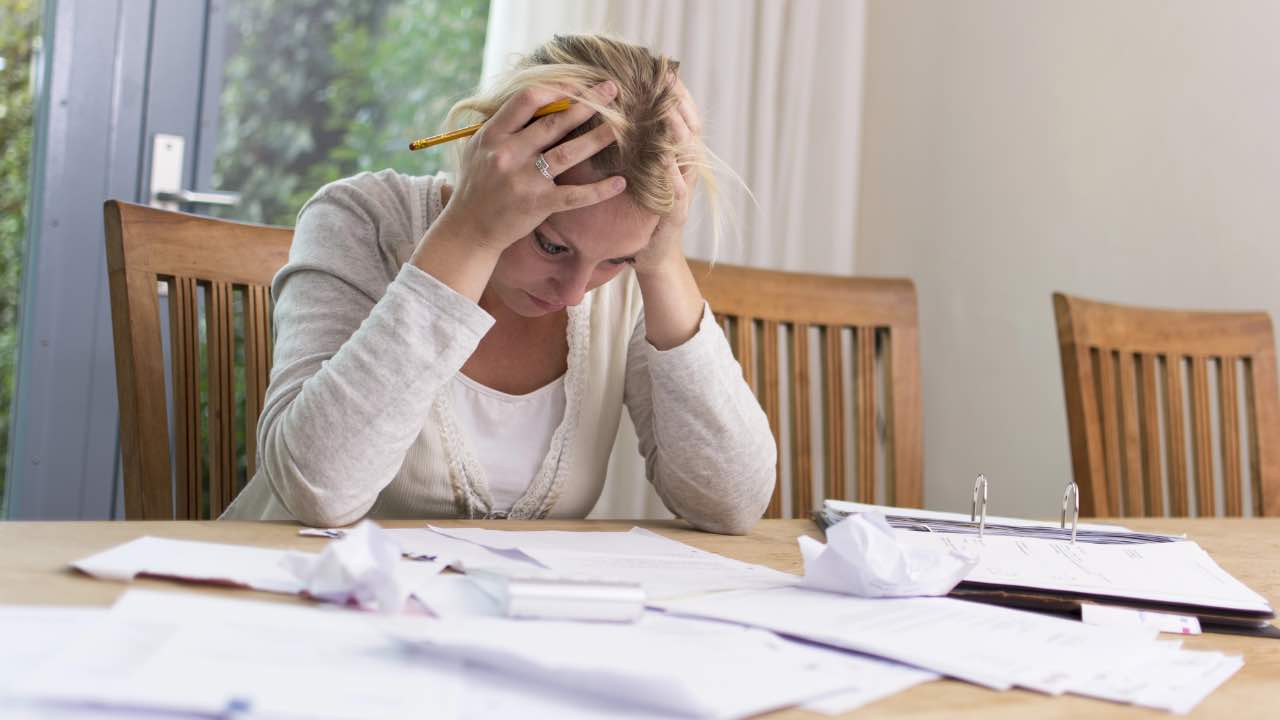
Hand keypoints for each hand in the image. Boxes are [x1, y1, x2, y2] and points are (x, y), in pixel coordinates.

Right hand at [436, 81, 626, 255]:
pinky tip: (621, 182)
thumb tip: (535, 98)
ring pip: (568, 152)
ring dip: (598, 138)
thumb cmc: (477, 183)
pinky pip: (574, 195)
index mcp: (493, 134)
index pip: (527, 99)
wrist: (468, 228)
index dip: (557, 88)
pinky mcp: (538, 205)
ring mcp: (524, 180)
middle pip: (554, 121)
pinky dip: (599, 190)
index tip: (579, 85)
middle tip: (612, 91)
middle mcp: (508, 154)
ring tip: (622, 127)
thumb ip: (503, 124)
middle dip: (587, 103)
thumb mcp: (479, 146)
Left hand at [633, 75, 702, 275]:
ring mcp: (684, 192)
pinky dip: (672, 175)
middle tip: (669, 80)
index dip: (678, 94)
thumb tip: (619, 114)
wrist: (653, 256)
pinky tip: (664, 159)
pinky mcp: (676, 214)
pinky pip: (678, 191)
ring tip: (669, 112)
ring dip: (679, 134)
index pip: (683, 118)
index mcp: (677, 159)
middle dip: (681, 104)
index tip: (666, 70)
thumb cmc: (641, 213)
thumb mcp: (640, 174)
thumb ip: (637, 148)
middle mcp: (686, 171)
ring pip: (688, 157)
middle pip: (691, 130)